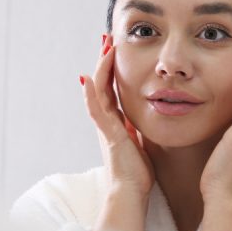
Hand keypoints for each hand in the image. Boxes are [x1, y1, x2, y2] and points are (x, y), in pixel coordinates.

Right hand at [80, 34, 153, 198]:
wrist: (130, 192)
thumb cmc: (137, 173)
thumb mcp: (141, 143)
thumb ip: (138, 129)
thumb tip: (144, 118)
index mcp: (116, 121)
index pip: (112, 87)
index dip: (113, 68)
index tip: (116, 49)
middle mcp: (107, 120)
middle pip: (102, 83)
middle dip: (105, 60)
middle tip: (108, 38)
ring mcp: (104, 126)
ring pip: (98, 90)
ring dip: (101, 68)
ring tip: (105, 47)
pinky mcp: (106, 134)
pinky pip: (96, 110)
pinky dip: (90, 94)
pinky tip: (87, 79)